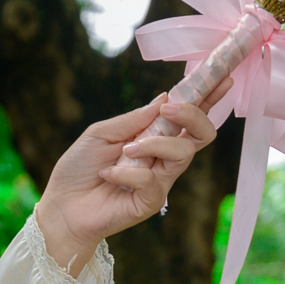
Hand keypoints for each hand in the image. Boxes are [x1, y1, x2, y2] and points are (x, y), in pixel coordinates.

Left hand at [35, 88, 228, 270]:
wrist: (61, 207)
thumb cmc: (79, 169)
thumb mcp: (101, 133)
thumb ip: (134, 118)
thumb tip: (164, 98)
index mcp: (154, 137)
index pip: (189, 117)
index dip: (208, 97)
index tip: (223, 77)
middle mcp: (163, 158)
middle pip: (201, 135)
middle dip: (193, 115)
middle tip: (170, 109)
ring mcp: (159, 181)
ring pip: (182, 154)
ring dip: (153, 144)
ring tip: (126, 150)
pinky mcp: (150, 202)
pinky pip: (152, 181)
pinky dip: (128, 173)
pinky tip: (108, 175)